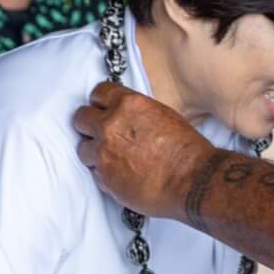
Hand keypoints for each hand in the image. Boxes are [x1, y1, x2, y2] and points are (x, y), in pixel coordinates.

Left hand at [74, 82, 208, 218]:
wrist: (192, 180)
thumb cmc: (186, 150)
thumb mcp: (162, 115)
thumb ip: (136, 113)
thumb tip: (125, 118)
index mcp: (128, 104)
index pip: (98, 93)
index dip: (100, 103)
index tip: (102, 109)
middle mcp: (111, 125)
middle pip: (81, 118)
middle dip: (90, 125)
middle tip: (102, 134)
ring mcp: (104, 152)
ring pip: (83, 148)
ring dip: (95, 152)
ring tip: (113, 158)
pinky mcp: (104, 177)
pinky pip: (94, 172)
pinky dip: (104, 173)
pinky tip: (121, 174)